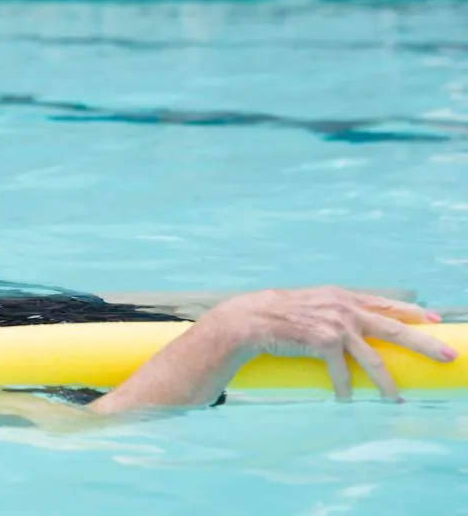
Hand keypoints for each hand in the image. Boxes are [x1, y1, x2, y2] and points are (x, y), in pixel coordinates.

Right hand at [204, 286, 457, 400]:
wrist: (248, 320)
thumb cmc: (274, 316)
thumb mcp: (309, 305)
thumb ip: (329, 312)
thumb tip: (343, 329)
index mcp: (342, 297)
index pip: (386, 304)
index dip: (411, 312)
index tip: (432, 320)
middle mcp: (344, 308)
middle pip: (394, 328)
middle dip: (424, 343)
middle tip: (448, 355)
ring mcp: (336, 324)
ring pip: (373, 358)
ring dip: (387, 382)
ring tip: (397, 399)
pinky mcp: (324, 342)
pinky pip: (342, 373)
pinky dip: (344, 388)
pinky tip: (345, 398)